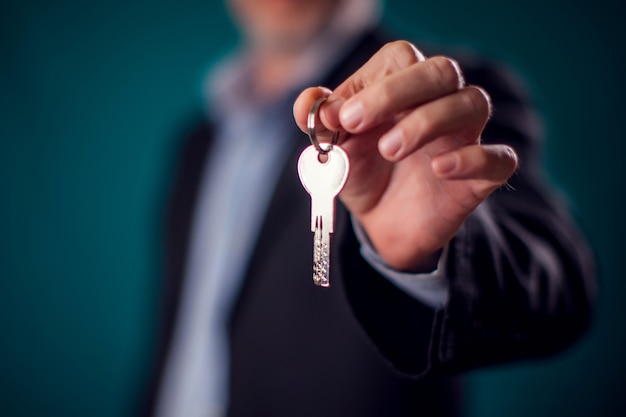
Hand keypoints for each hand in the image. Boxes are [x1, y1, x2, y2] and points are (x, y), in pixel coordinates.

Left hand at [293, 41, 517, 270]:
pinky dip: (473, 159)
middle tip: (357, 123)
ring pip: (473, 103)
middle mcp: (439, 104)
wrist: (383, 227)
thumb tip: (310, 102)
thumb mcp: (333, 150)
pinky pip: (499, 158)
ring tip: (389, 150)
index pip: (401, 59)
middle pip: (441, 71)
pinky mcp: (480, 177)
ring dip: (428, 121)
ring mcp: (464, 138)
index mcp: (403, 90)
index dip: (372, 81)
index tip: (342, 117)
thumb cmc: (363, 174)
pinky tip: (440, 169)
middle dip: (398, 91)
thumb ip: (319, 122)